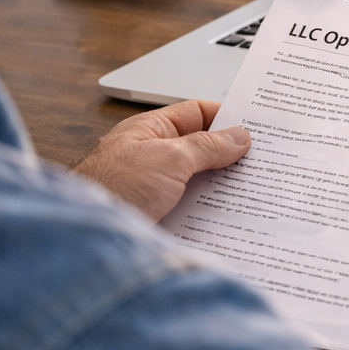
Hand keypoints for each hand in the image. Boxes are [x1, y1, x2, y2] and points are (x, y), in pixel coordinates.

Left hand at [73, 99, 250, 221]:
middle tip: (262, 160)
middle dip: (229, 155)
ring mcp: (155, 186)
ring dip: (221, 186)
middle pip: (201, 148)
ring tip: (252, 189)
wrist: (87, 236)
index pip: (197, 113)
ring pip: (199, 180)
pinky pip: (192, 206)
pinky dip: (210, 210)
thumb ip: (207, 146)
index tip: (257, 127)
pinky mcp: (158, 214)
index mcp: (151, 129)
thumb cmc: (112, 187)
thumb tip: (238, 136)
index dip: (227, 117)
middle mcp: (153, 155)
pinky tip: (229, 215)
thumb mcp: (170, 158)